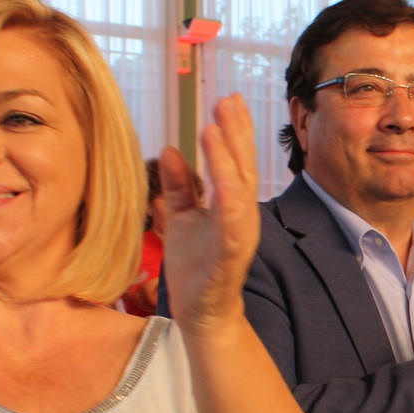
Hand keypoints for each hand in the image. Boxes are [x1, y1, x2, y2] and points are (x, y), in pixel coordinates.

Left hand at [160, 95, 259, 334]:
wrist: (201, 312)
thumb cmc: (195, 267)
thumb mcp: (181, 217)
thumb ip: (179, 185)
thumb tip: (171, 149)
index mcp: (231, 203)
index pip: (234, 160)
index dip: (233, 130)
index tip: (226, 100)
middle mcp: (241, 213)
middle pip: (242, 165)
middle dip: (236, 132)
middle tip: (227, 100)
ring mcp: (238, 232)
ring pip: (237, 187)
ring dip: (228, 157)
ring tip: (214, 127)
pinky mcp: (229, 253)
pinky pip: (231, 221)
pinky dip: (228, 196)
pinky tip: (221, 177)